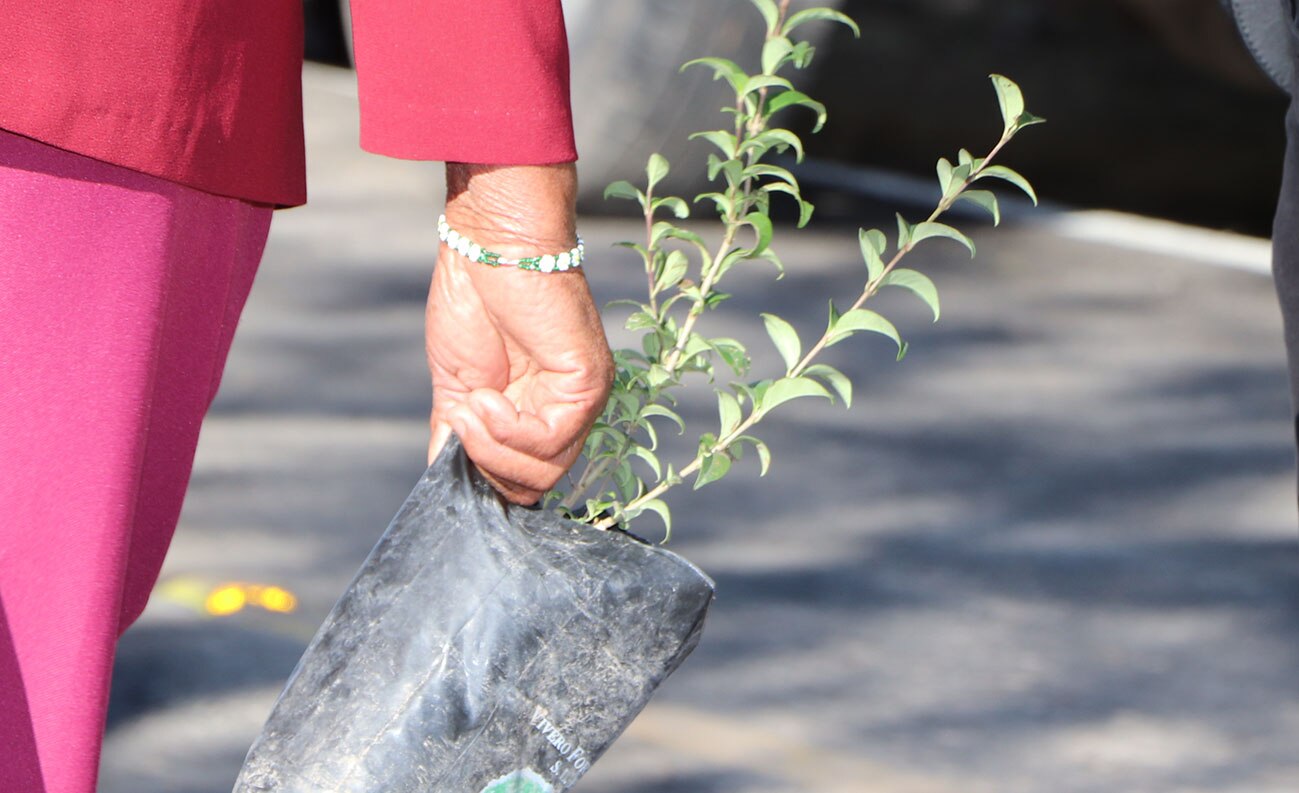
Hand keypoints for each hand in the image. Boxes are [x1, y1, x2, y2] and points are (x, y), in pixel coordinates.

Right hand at [426, 163, 613, 504]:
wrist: (489, 245)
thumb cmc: (474, 299)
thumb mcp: (457, 383)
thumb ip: (457, 433)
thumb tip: (442, 475)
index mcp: (539, 410)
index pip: (523, 478)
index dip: (484, 476)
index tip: (453, 443)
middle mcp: (568, 410)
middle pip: (532, 485)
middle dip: (485, 466)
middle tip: (459, 422)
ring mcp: (582, 400)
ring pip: (543, 472)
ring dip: (492, 448)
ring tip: (472, 406)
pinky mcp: (589, 384)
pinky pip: (550, 440)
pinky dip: (509, 430)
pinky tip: (487, 398)